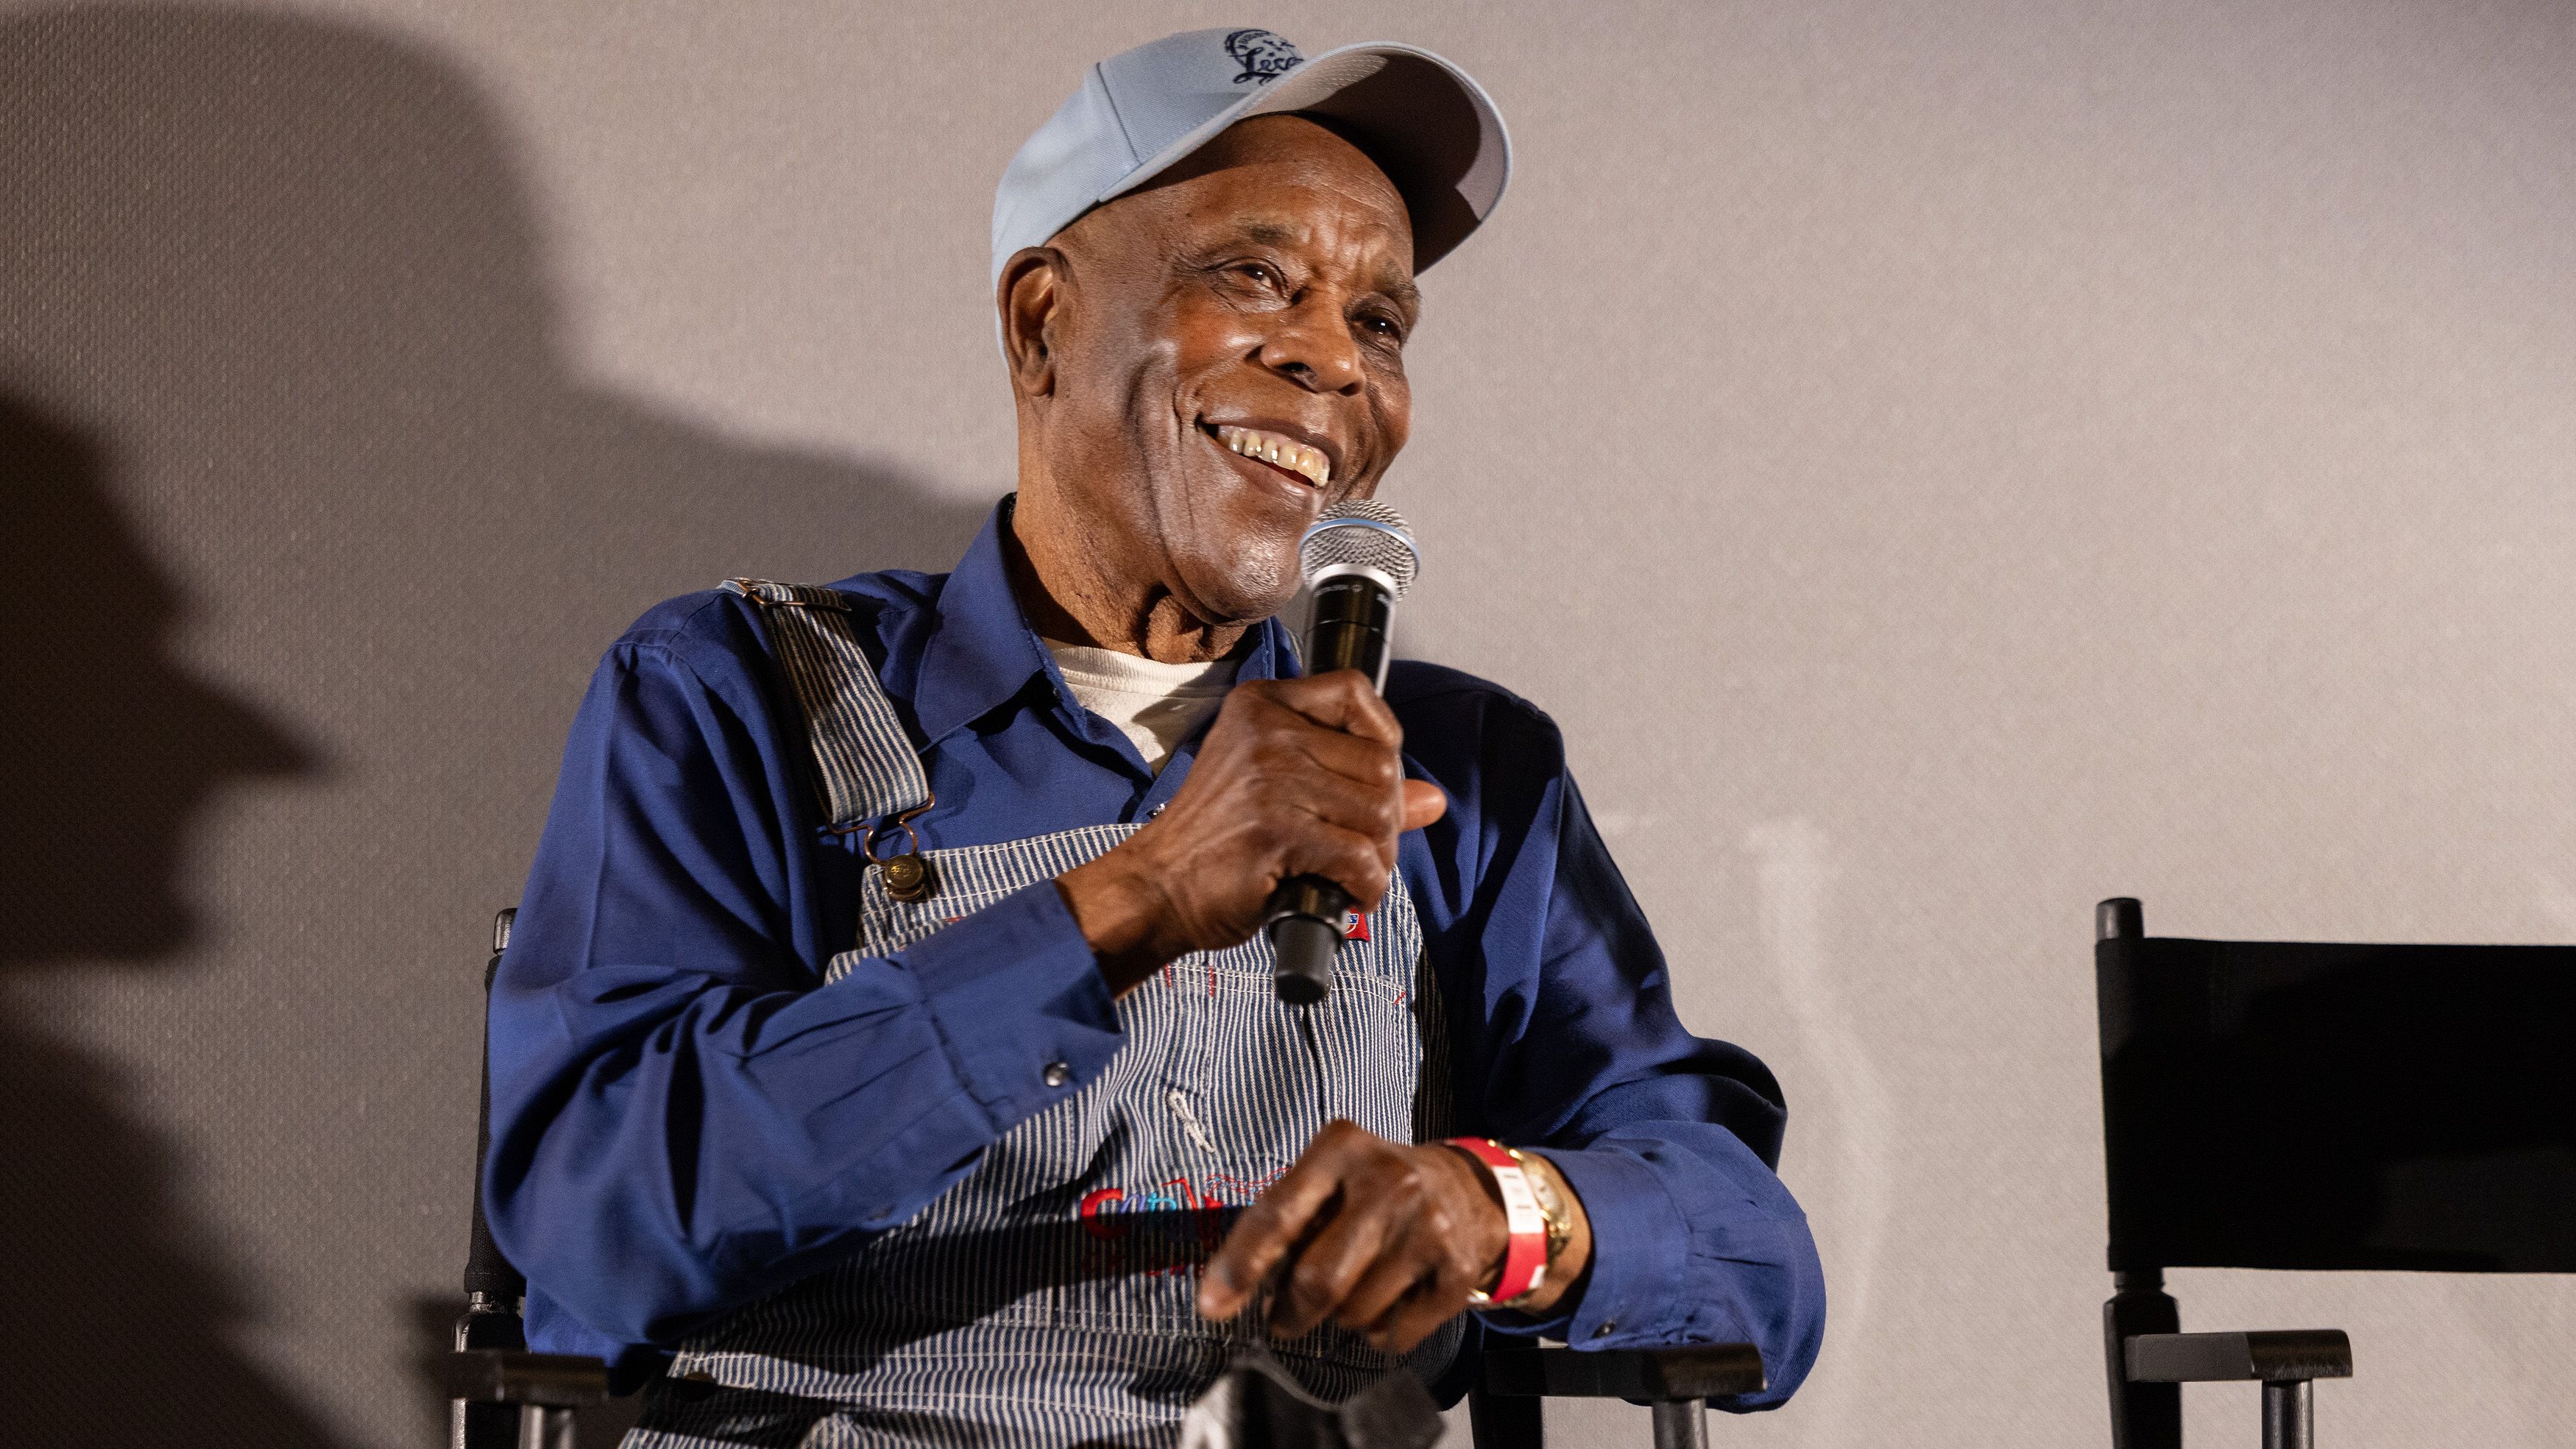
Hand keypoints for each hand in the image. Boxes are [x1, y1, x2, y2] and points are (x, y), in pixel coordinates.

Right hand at [1057, 671, 1446, 989]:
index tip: (1377, 777)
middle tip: (1361, 848)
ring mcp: (1271, 779)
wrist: (1157, 887)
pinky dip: (1366, 887)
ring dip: (1379, 856)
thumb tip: (1433, 800)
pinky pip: (1359, 857)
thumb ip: (1355, 784)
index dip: (1385, 735)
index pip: (1354, 691)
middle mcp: (1266, 732)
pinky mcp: (1276, 832)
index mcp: (1262, 705)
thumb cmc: (1215, 840)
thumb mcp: (1278, 790)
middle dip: (1386, 817)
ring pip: (1379, 811)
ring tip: (1353, 875)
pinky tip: (1347, 896)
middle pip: (1380, 762)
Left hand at [1196, 1120, 1504, 1352]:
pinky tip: (1393, 1298)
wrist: (1469, 1190)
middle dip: (1291, 1313)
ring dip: (1342, 1318)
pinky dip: (1381, 1332)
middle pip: (1318, 1280)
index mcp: (1341, 1148)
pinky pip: (1395, 1334)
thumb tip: (1226, 1290)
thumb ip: (1285, 1219)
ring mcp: (1429, 1226)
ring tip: (1357, 1287)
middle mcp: (1389, 1181)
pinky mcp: (1457, 1270)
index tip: (1212, 1307)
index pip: (1279, 1214)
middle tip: (1284, 1320)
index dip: (1240, 1265)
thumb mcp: (1330, 1177)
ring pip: (1354, 1313)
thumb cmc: (1374, 1188)